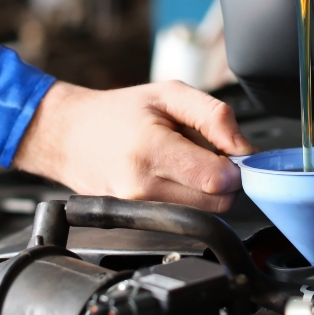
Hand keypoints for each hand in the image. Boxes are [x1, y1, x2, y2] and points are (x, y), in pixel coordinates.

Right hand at [12, 81, 255, 211]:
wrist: (69, 135)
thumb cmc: (119, 113)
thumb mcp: (169, 94)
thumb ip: (214, 115)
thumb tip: (244, 148)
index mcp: (151, 150)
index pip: (218, 179)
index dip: (234, 166)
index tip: (228, 152)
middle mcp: (141, 187)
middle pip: (217, 202)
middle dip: (223, 179)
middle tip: (205, 153)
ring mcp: (136, 208)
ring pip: (202, 213)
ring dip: (204, 190)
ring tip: (183, 163)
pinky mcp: (135, 220)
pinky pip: (181, 216)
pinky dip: (187, 199)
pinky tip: (171, 178)